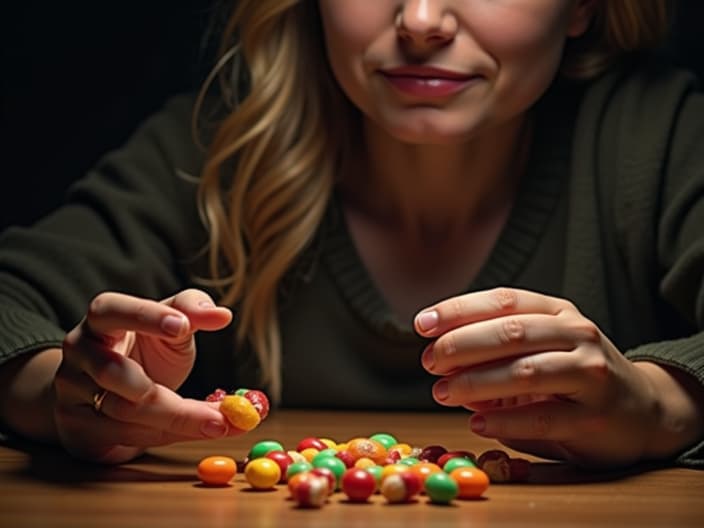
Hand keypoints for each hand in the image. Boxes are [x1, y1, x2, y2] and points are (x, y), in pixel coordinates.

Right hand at [54, 288, 236, 463]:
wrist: (104, 388)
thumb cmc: (144, 348)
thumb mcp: (170, 321)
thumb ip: (192, 310)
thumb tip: (222, 315)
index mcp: (99, 319)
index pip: (111, 310)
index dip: (144, 317)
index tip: (183, 326)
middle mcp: (78, 355)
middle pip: (114, 374)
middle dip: (170, 395)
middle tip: (224, 409)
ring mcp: (72, 395)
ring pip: (123, 413)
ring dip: (179, 422)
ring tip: (222, 423)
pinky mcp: (78, 431)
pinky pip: (125, 439)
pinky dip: (169, 436)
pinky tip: (199, 432)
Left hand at [414, 287, 664, 467]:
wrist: (642, 408)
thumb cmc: (575, 372)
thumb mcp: (541, 344)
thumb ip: (497, 343)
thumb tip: (439, 352)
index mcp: (557, 310)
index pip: (502, 300)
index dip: (458, 310)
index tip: (421, 325)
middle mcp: (577, 334)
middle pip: (510, 332)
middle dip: (461, 346)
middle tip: (429, 362)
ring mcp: (591, 373)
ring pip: (525, 372)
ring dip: (475, 383)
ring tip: (442, 392)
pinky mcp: (595, 416)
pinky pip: (543, 417)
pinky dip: (504, 420)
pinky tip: (477, 422)